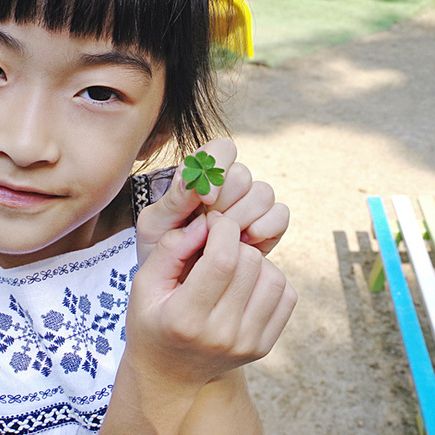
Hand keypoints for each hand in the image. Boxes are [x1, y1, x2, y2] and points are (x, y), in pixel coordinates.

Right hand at [125, 210, 295, 389]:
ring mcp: (246, 344)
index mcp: (186, 318)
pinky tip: (247, 284)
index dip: (223, 230)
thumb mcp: (144, 284)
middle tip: (219, 247)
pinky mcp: (263, 347)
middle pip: (251, 264)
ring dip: (256, 262)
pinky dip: (271, 281)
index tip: (214, 224)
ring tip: (234, 266)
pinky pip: (287, 298)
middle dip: (237, 243)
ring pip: (274, 278)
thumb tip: (208, 221)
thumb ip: (171, 248)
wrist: (167, 373)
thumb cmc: (153, 321)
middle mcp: (220, 335)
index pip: (222, 260)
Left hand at [136, 138, 289, 264]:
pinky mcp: (268, 227)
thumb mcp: (155, 225)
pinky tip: (244, 245)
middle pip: (243, 175)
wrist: (176, 285)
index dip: (219, 169)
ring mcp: (251, 205)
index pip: (222, 149)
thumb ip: (173, 200)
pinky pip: (280, 215)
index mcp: (202, 174)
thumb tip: (193, 181)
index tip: (206, 199)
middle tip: (209, 227)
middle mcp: (230, 185)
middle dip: (225, 204)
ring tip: (222, 240)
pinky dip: (265, 229)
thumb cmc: (160, 250)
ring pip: (263, 194)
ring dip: (243, 218)